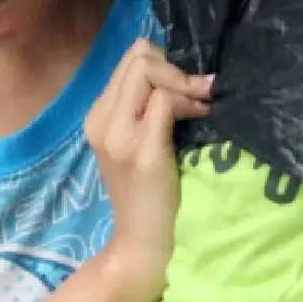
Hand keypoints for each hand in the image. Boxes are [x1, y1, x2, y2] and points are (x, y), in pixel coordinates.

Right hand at [83, 40, 210, 300]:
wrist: (142, 246)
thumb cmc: (151, 196)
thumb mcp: (141, 144)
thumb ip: (149, 109)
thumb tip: (185, 71)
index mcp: (98, 117)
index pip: (130, 59)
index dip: (165, 65)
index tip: (187, 91)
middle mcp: (100, 120)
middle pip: (138, 56)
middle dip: (175, 68)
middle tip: (198, 95)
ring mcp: (118, 135)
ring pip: (148, 69)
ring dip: (183, 82)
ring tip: (201, 106)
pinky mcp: (142, 150)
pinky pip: (166, 99)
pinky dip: (190, 102)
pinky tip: (204, 118)